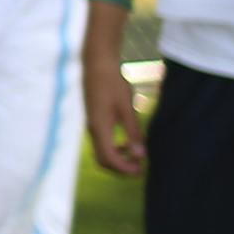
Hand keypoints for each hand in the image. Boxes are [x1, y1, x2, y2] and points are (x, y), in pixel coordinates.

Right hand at [83, 47, 146, 176]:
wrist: (97, 64)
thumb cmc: (113, 83)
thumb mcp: (127, 108)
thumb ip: (133, 132)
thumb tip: (140, 155)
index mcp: (100, 128)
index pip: (110, 159)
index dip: (125, 169)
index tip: (141, 170)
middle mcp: (93, 130)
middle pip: (103, 160)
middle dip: (121, 168)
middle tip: (140, 167)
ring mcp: (92, 125)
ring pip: (102, 151)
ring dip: (119, 157)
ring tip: (137, 153)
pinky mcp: (94, 119)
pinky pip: (102, 142)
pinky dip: (114, 147)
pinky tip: (127, 140)